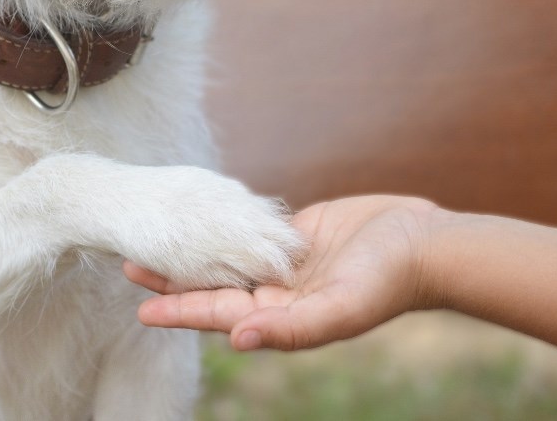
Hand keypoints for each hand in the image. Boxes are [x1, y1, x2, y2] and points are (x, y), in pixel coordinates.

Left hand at [125, 195, 445, 350]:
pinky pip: (253, 230)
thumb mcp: (340, 309)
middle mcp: (280, 293)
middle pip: (216, 286)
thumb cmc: (388, 282)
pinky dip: (225, 225)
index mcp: (284, 316)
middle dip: (174, 279)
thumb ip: (290, 329)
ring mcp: (288, 263)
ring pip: (228, 256)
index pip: (220, 314)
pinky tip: (201, 216)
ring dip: (194, 249)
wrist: (426, 244)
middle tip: (129, 262)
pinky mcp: (299, 234)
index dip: (180, 311)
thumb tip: (236, 340)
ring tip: (157, 237)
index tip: (140, 309)